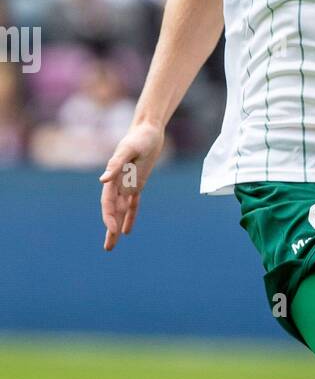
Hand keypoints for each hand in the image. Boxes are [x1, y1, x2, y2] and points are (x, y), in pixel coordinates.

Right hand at [99, 121, 164, 251]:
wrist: (147, 130)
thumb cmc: (139, 138)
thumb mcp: (129, 149)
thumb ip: (116, 165)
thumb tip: (102, 181)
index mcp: (113, 176)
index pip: (108, 202)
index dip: (109, 217)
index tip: (114, 231)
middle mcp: (117, 183)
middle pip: (112, 210)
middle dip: (110, 228)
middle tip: (108, 248)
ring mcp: (127, 184)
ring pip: (120, 210)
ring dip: (116, 226)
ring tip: (111, 245)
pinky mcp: (137, 184)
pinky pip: (133, 204)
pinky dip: (130, 216)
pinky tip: (127, 231)